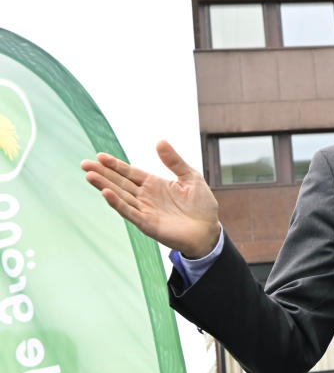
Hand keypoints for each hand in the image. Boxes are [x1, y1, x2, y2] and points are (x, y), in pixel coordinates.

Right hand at [81, 141, 219, 257]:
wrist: (209, 231)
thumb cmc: (202, 206)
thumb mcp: (190, 177)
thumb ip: (175, 161)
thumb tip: (160, 141)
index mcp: (154, 185)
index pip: (130, 173)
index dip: (115, 165)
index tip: (100, 156)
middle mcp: (145, 197)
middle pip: (120, 183)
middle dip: (103, 173)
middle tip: (84, 164)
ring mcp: (145, 211)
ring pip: (120, 196)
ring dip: (105, 186)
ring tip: (90, 175)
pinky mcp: (148, 224)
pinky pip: (130, 212)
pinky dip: (118, 204)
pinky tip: (106, 194)